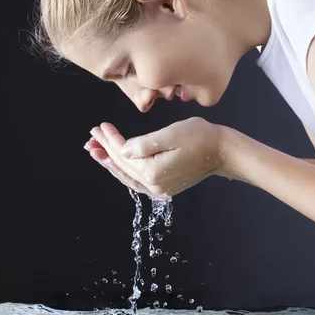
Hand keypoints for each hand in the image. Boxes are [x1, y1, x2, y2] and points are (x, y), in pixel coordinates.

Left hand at [83, 117, 228, 198]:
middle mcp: (154, 185)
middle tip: (92, 136)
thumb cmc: (200, 137)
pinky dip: (125, 171)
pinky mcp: (165, 186)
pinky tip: (116, 164)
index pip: (124, 154)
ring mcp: (160, 188)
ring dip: (111, 162)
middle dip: (106, 149)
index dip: (110, 139)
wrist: (222, 151)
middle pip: (123, 164)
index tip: (100, 126)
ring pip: (128, 174)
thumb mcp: (170, 135)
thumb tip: (123, 150)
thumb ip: (144, 144)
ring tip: (96, 151)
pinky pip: (138, 180)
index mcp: (153, 171)